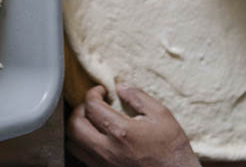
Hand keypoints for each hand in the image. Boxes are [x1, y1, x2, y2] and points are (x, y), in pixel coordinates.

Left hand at [67, 84, 200, 166]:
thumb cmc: (171, 148)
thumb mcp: (161, 115)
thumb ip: (138, 97)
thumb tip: (120, 87)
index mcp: (121, 131)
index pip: (92, 106)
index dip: (93, 93)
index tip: (100, 91)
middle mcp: (108, 150)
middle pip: (74, 125)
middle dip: (79, 109)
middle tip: (91, 104)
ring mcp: (103, 164)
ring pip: (73, 144)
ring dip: (78, 127)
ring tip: (90, 120)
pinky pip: (82, 156)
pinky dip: (83, 143)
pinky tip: (96, 137)